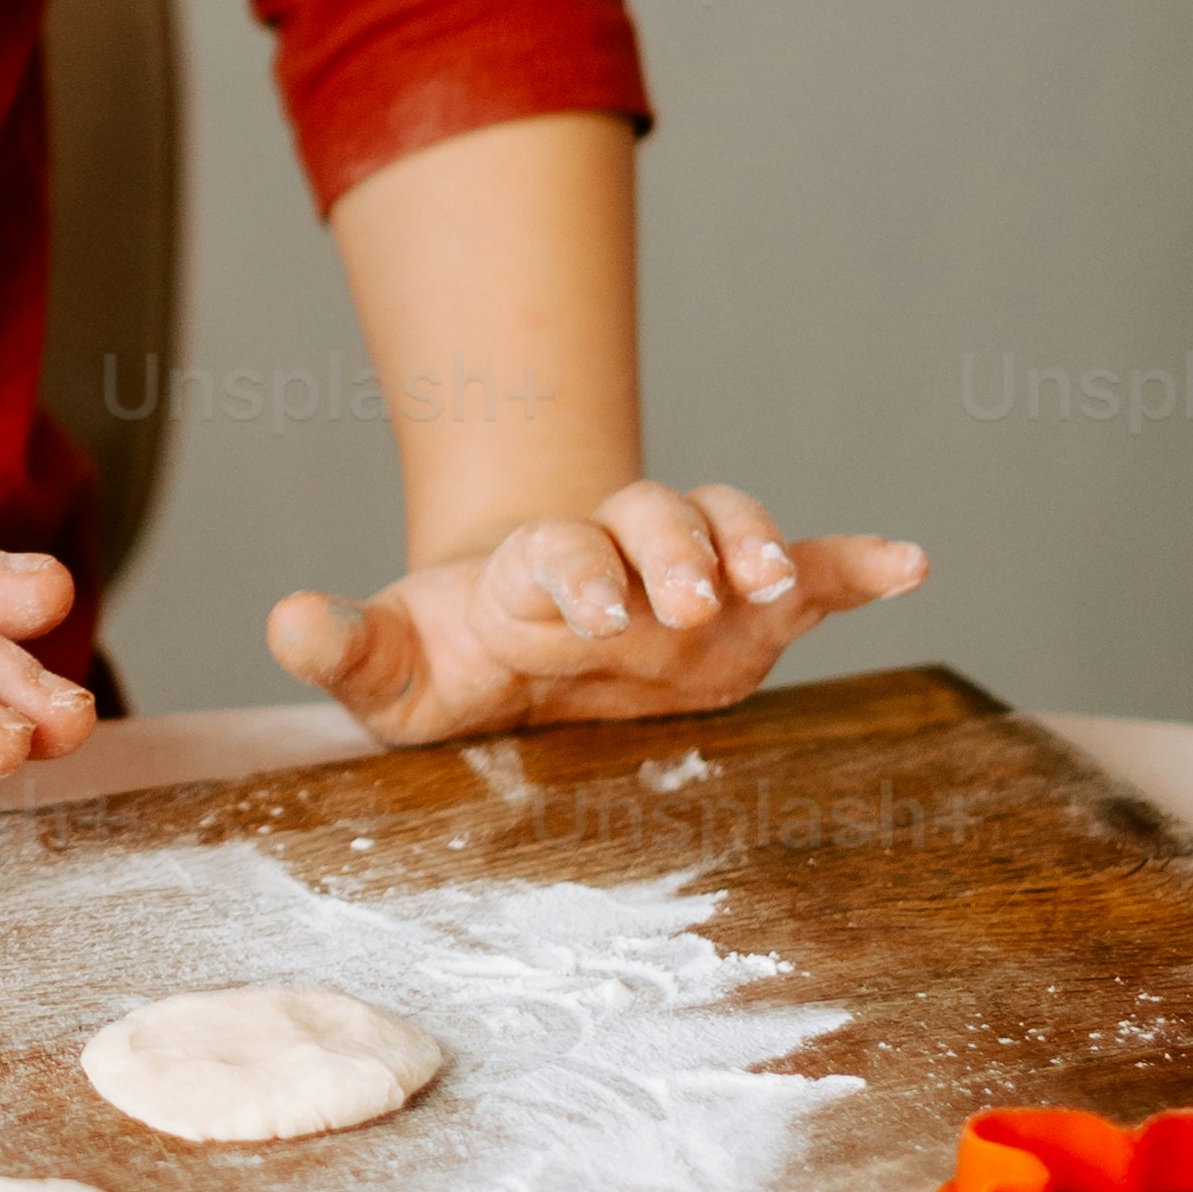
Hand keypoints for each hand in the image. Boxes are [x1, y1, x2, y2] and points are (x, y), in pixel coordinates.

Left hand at [270, 481, 926, 741]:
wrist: (516, 637)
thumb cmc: (454, 659)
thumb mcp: (390, 670)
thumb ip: (341, 647)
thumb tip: (283, 617)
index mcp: (539, 572)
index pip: (560, 553)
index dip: (572, 572)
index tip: (582, 611)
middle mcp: (624, 557)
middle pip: (654, 522)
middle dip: (671, 551)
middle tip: (682, 597)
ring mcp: (690, 574)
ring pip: (728, 526)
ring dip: (753, 546)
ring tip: (774, 584)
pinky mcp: (748, 604)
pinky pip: (810, 573)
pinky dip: (858, 562)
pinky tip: (909, 561)